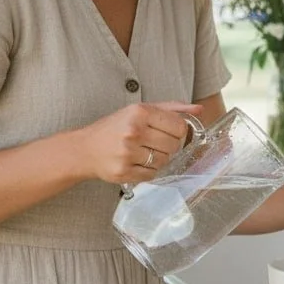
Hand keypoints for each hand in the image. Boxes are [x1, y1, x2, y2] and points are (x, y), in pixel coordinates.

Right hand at [71, 102, 202, 184]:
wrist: (84, 149)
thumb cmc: (115, 128)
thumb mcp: (140, 110)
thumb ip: (171, 108)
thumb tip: (199, 109)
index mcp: (139, 112)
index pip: (180, 126)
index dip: (178, 132)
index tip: (168, 133)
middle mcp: (133, 131)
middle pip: (174, 145)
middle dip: (168, 146)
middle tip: (153, 143)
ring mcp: (127, 153)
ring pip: (164, 161)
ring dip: (158, 159)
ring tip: (143, 153)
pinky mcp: (123, 172)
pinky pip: (152, 175)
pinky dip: (148, 171)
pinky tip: (135, 162)